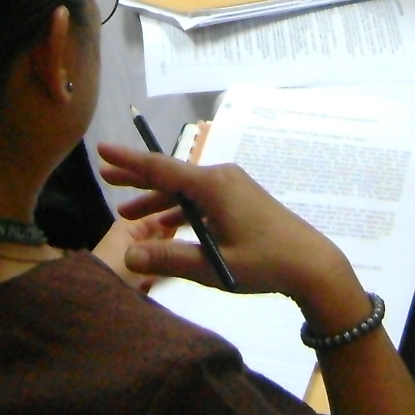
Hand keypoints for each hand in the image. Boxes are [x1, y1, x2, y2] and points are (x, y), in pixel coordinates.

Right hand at [98, 143, 364, 322]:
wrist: (311, 264)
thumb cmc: (264, 263)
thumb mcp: (213, 266)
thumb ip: (169, 259)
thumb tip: (127, 257)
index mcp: (213, 186)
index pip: (162, 168)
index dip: (129, 160)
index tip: (103, 148)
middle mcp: (221, 178)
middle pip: (170, 175)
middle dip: (137, 177)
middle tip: (105, 175)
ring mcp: (232, 188)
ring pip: (184, 190)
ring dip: (157, 201)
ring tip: (126, 213)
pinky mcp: (239, 200)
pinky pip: (200, 200)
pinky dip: (178, 211)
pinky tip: (162, 228)